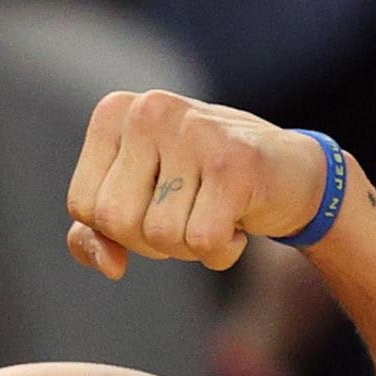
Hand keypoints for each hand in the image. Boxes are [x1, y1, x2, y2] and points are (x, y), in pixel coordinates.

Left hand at [65, 90, 330, 279]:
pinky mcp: (235, 161)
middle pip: (115, 221)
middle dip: (150, 242)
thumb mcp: (139, 201)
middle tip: (188, 217)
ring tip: (216, 214)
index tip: (157, 207)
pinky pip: (202, 241)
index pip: (83, 206)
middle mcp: (150, 110)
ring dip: (189, 248)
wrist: (292, 174)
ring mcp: (193, 131)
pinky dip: (220, 253)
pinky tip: (238, 225)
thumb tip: (109, 265)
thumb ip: (97, 234)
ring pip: (159, 235)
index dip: (118, 230)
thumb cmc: (203, 187)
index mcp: (116, 113)